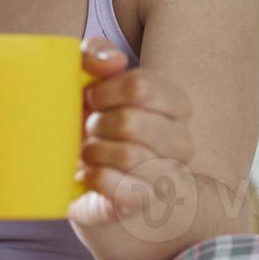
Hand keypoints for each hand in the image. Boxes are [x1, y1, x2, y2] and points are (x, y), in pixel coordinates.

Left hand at [68, 38, 200, 259]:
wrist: (76, 176)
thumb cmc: (88, 121)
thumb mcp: (86, 78)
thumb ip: (96, 55)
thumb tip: (113, 61)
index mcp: (175, 105)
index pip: (143, 85)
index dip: (106, 90)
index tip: (92, 98)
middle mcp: (181, 141)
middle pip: (131, 122)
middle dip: (97, 123)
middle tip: (89, 130)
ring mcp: (168, 175)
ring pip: (128, 155)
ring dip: (93, 151)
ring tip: (89, 153)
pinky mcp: (144, 204)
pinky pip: (123, 189)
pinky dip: (95, 178)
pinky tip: (89, 175)